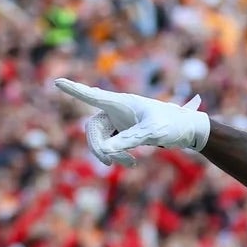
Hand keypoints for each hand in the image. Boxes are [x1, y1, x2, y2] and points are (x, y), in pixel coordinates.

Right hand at [55, 78, 210, 165]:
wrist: (190, 130)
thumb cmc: (173, 125)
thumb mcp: (151, 133)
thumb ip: (129, 140)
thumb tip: (105, 151)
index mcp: (122, 102)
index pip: (93, 96)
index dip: (74, 90)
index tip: (57, 81)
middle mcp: (118, 109)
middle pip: (93, 128)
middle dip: (99, 147)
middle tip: (110, 162)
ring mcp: (121, 121)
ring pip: (102, 139)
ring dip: (111, 154)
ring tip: (131, 164)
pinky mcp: (126, 131)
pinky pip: (111, 144)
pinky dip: (118, 155)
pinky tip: (132, 164)